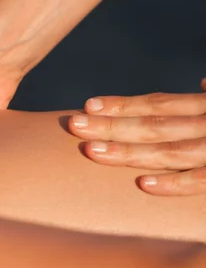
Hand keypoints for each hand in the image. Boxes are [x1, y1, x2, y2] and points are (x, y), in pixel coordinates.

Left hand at [69, 80, 205, 195]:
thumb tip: (202, 84)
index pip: (159, 105)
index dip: (123, 105)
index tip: (89, 106)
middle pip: (153, 125)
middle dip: (110, 125)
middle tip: (74, 124)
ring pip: (168, 150)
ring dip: (128, 151)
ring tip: (92, 151)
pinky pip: (199, 180)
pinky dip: (173, 182)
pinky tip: (143, 184)